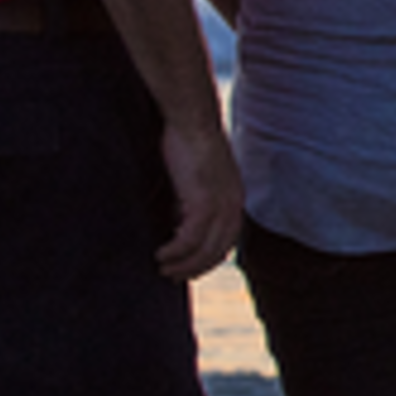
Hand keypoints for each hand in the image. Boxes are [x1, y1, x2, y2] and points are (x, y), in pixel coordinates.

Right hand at [153, 117, 242, 280]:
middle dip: (195, 268)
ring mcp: (221, 205)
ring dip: (183, 264)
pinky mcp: (203, 202)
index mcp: (235, 198)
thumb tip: (176, 220)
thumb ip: (191, 198)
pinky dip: (175, 251)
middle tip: (172, 276)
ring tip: (162, 269)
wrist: (191, 119)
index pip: (227, 241)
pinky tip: (160, 254)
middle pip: (218, 251)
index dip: (209, 259)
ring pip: (204, 249)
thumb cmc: (188, 141)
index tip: (189, 268)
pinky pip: (190, 238)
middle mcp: (233, 205)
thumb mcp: (195, 176)